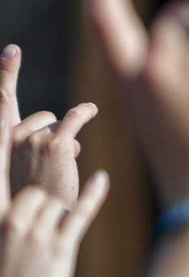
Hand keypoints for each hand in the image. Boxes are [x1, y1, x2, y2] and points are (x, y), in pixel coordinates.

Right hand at [0, 46, 96, 205]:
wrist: (43, 227)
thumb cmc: (39, 205)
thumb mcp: (32, 176)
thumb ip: (39, 151)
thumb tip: (67, 135)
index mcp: (1, 145)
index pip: (1, 103)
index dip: (6, 73)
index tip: (13, 49)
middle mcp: (9, 138)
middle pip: (42, 118)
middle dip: (53, 131)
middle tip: (54, 159)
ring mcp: (31, 141)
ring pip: (59, 124)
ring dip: (67, 139)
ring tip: (61, 170)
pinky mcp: (55, 146)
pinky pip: (74, 119)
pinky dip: (84, 112)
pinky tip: (91, 109)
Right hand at [0, 121, 108, 276]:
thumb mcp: (0, 245)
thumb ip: (8, 219)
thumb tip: (23, 200)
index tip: (0, 115)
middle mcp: (12, 223)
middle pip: (36, 190)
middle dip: (44, 202)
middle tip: (44, 226)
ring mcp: (37, 235)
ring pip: (57, 202)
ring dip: (60, 217)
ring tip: (48, 247)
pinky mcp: (61, 248)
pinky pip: (80, 213)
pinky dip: (92, 195)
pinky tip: (101, 178)